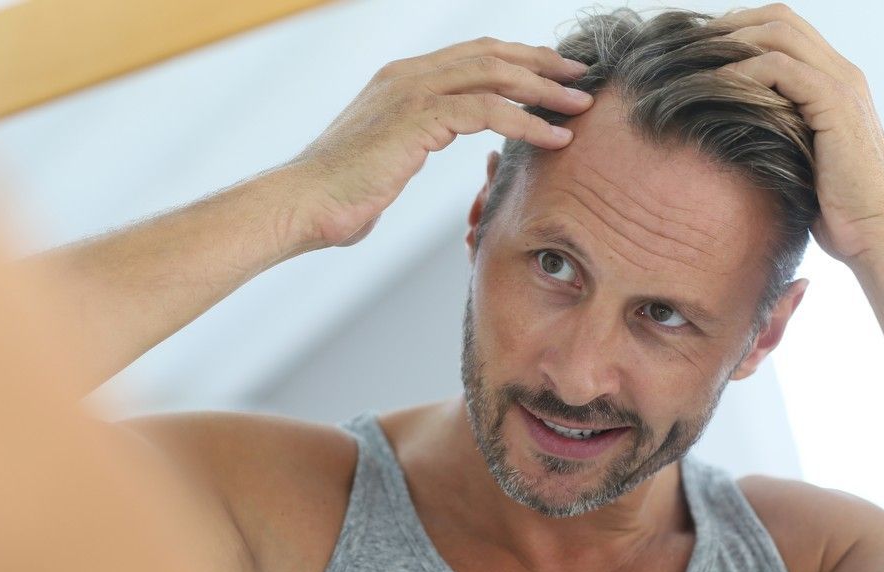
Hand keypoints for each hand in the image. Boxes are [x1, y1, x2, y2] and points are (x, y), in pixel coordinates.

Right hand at [283, 37, 592, 247]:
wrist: (302, 204)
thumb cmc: (336, 197)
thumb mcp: (378, 161)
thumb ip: (400, 151)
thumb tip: (400, 166)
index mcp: (400, 81)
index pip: (471, 57)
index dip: (516, 63)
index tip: (551, 76)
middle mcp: (408, 76)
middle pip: (490, 55)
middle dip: (540, 63)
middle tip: (580, 76)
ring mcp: (412, 92)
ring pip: (495, 76)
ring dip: (544, 89)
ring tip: (580, 106)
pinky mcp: (417, 118)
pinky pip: (487, 111)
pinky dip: (527, 122)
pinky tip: (555, 137)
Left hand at [716, 3, 883, 262]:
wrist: (872, 232)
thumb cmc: (829, 207)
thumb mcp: (793, 158)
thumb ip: (772, 131)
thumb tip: (721, 127)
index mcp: (834, 80)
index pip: (784, 28)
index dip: (738, 30)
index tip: (697, 53)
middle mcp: (842, 73)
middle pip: (779, 19)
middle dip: (727, 28)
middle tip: (685, 51)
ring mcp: (842, 85)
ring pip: (778, 34)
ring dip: (728, 45)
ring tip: (691, 66)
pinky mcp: (835, 104)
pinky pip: (780, 69)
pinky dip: (742, 72)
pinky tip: (713, 88)